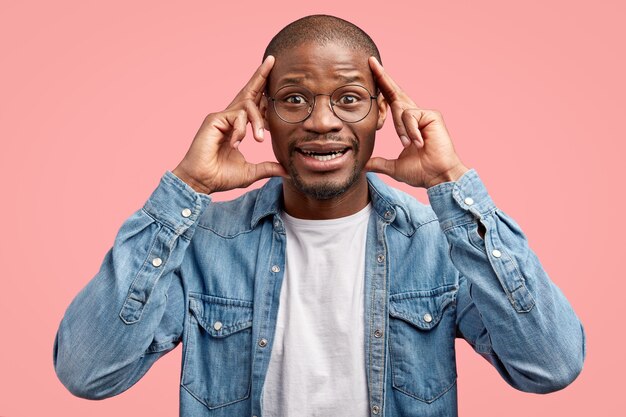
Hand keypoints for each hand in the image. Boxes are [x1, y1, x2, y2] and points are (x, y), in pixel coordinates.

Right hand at [172, 56, 286, 193]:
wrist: (202, 182)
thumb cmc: (221, 176)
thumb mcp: (251, 172)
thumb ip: (268, 168)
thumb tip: (286, 171)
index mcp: (236, 126)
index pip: (253, 104)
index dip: (264, 93)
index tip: (277, 85)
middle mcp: (228, 117)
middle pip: (248, 91)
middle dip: (261, 75)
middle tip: (272, 59)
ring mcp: (220, 117)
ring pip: (247, 106)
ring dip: (257, 122)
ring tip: (259, 139)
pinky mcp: (214, 120)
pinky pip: (236, 116)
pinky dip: (240, 129)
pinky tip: (235, 142)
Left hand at [365, 57, 468, 188]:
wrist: (438, 176)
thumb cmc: (421, 172)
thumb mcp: (395, 167)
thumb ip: (379, 164)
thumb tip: (364, 166)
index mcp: (407, 123)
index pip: (391, 101)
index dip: (382, 88)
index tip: (372, 73)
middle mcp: (416, 115)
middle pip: (395, 92)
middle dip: (383, 77)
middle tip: (371, 61)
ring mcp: (424, 114)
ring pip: (400, 110)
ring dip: (400, 129)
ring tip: (408, 145)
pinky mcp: (431, 115)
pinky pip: (410, 116)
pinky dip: (410, 130)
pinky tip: (418, 142)